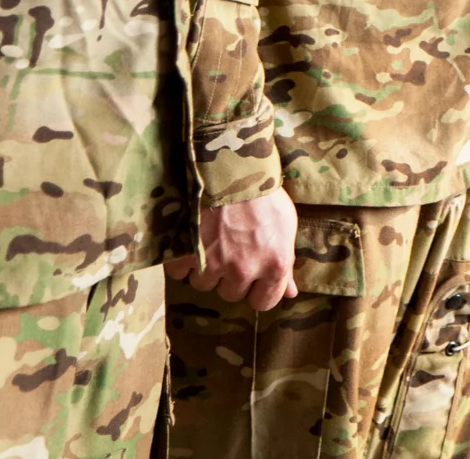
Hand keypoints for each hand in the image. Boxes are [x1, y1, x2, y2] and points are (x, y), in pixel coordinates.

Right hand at [165, 188, 297, 309]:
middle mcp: (244, 269)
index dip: (257, 290)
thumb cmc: (263, 194)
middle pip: (231, 293)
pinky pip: (180, 272)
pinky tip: (191, 240)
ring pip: (204, 284)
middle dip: (229, 276)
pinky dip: (182, 260)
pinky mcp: (186, 254)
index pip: (263, 302)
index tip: (253, 277)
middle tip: (230, 249)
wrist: (229, 167)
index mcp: (274, 264)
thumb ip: (285, 264)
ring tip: (210, 240)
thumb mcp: (285, 225)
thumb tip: (290, 293)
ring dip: (205, 268)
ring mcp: (213, 263)